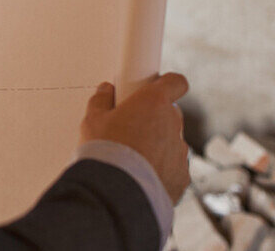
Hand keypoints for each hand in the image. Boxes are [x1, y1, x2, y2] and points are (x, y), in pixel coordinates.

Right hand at [80, 73, 190, 203]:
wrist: (118, 192)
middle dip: (153, 117)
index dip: (166, 84)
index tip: (152, 88)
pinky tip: (140, 174)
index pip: (175, 82)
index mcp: (154, 102)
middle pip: (170, 112)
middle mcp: (173, 123)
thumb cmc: (106, 152)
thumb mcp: (92, 120)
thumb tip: (105, 92)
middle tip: (129, 126)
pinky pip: (173, 166)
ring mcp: (180, 151)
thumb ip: (101, 101)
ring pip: (170, 141)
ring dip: (156, 145)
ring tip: (130, 157)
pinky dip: (160, 168)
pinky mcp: (183, 176)